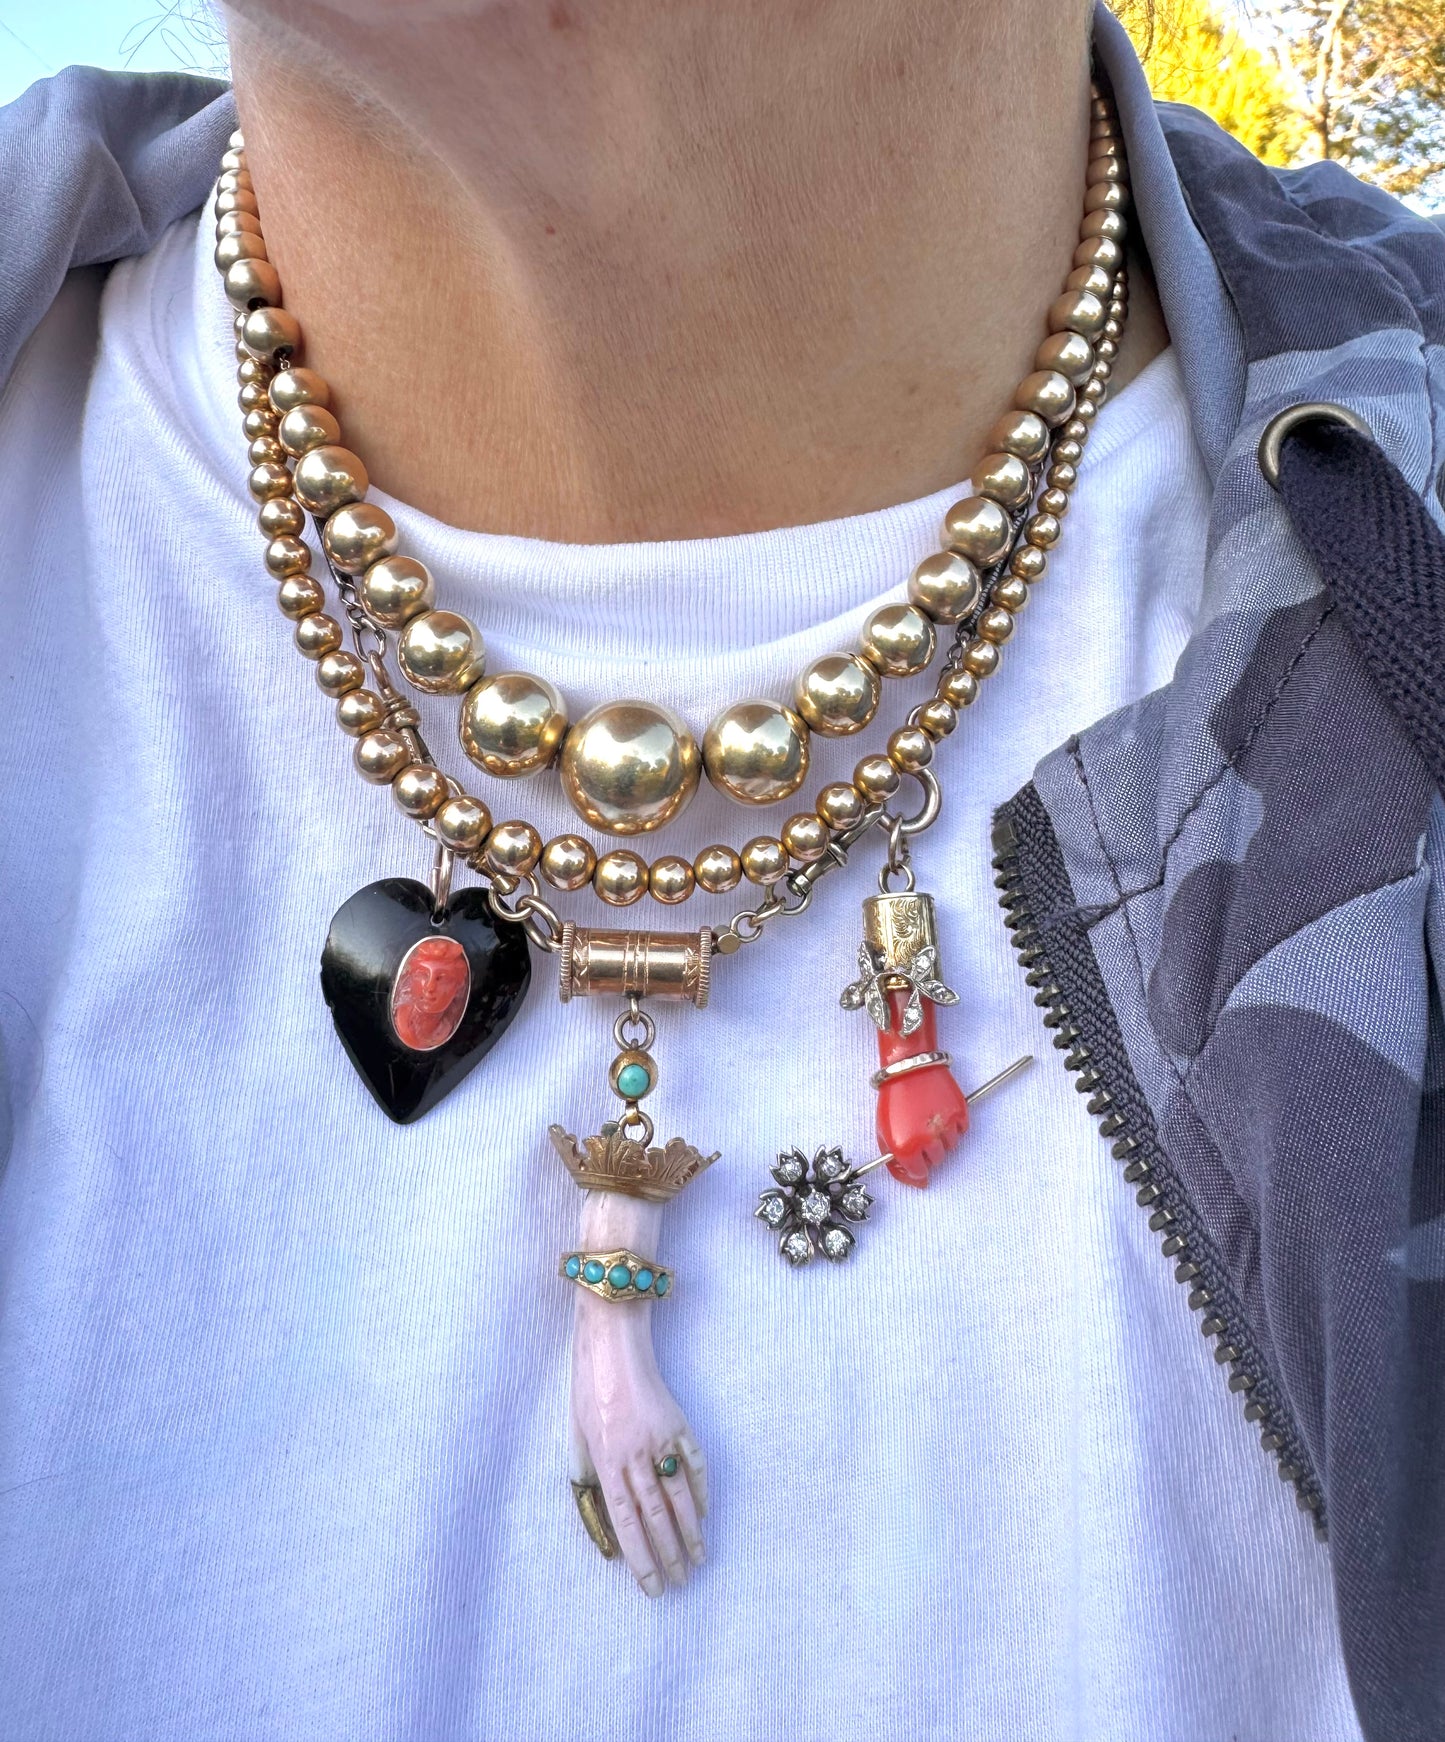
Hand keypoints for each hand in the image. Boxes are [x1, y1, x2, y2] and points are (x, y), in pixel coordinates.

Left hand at [570, 1292, 707, 1595]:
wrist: (612, 1344)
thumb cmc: (588, 1391)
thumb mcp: (577, 1438)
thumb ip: (590, 1480)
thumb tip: (606, 1520)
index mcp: (607, 1461)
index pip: (628, 1523)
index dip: (641, 1559)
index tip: (652, 1586)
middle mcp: (636, 1454)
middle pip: (656, 1516)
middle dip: (669, 1555)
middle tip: (679, 1582)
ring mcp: (661, 1438)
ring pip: (680, 1496)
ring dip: (691, 1532)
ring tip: (698, 1560)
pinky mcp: (678, 1424)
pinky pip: (695, 1464)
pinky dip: (702, 1491)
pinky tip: (705, 1515)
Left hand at [875, 991, 968, 1185]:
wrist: (908, 1066)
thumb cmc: (893, 1099)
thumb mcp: (885, 1132)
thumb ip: (896, 1162)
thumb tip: (917, 1183)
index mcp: (906, 1147)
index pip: (919, 1172)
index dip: (916, 1165)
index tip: (915, 1157)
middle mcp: (928, 1140)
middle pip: (937, 1161)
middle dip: (929, 1152)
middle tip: (921, 1133)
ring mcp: (946, 1126)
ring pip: (951, 1147)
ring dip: (943, 1139)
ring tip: (930, 1120)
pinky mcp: (960, 1112)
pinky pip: (962, 1130)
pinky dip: (955, 1126)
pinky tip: (941, 1113)